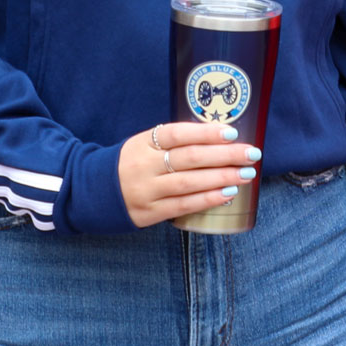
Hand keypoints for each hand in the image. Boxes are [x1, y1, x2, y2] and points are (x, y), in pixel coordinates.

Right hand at [117, 122, 260, 228]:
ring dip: (221, 178)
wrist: (95, 192)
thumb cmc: (131, 163)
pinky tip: (227, 194)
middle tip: (251, 154)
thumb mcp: (145, 145)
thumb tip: (219, 138)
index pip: (177, 134)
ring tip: (245, 174)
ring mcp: (146, 191)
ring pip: (189, 183)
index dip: (205, 133)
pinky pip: (183, 205)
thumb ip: (173, 141)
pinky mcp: (149, 212)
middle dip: (224, 155)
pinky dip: (207, 199)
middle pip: (189, 158)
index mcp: (144, 143)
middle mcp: (144, 166)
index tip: (232, 132)